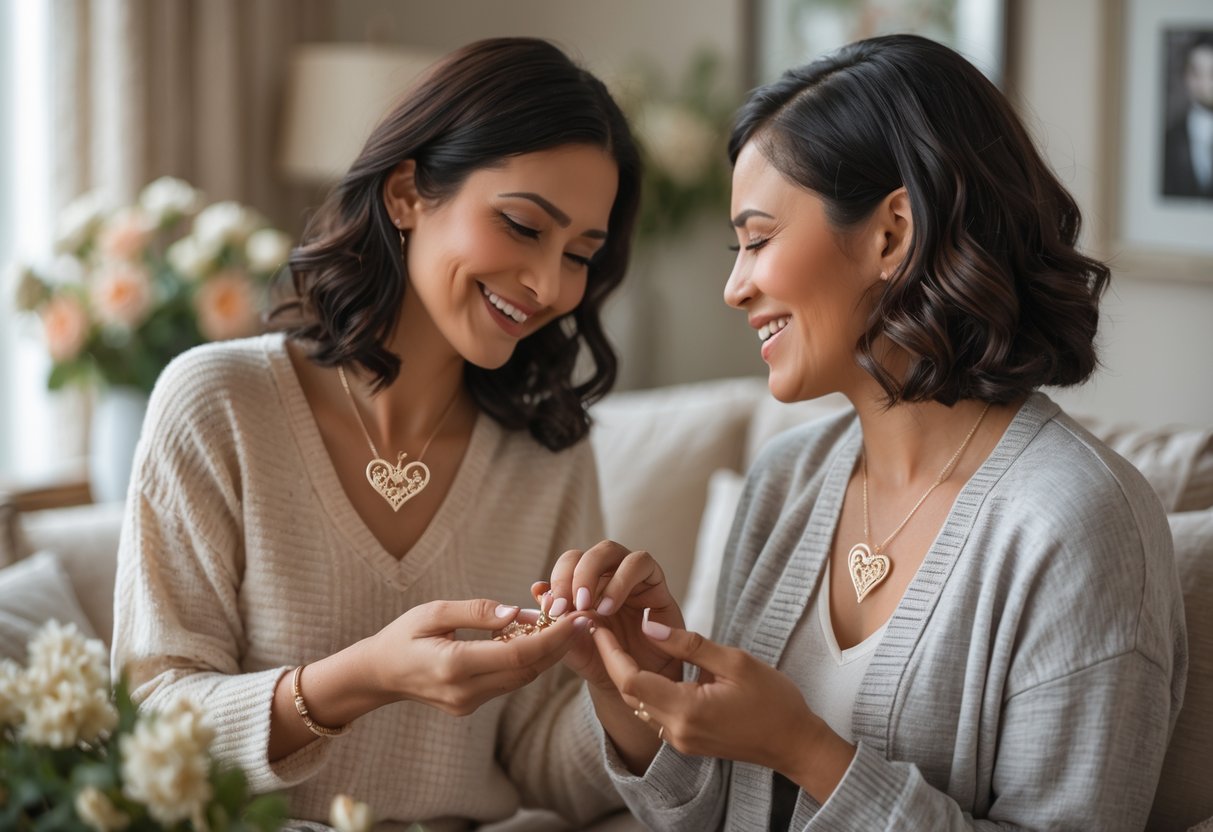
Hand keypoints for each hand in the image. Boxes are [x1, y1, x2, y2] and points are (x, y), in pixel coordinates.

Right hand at [365, 598, 588, 715]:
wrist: (379, 675)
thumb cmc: (402, 636)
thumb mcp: (433, 612)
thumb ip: (476, 611)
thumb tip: (517, 612)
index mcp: (454, 665)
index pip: (518, 654)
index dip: (553, 637)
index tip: (577, 618)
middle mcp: (466, 691)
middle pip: (527, 670)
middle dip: (560, 645)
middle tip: (586, 618)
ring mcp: (469, 703)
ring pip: (522, 678)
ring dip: (547, 653)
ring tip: (567, 624)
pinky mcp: (472, 706)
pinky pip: (509, 682)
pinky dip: (526, 661)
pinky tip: (537, 638)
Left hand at [535, 540, 684, 692]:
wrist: (634, 679)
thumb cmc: (602, 659)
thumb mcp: (570, 644)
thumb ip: (552, 620)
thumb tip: (537, 589)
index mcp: (583, 582)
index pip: (567, 563)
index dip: (558, 579)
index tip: (554, 609)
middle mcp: (605, 573)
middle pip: (585, 552)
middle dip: (573, 575)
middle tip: (571, 605)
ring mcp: (629, 573)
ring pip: (609, 549)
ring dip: (593, 574)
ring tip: (589, 607)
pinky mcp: (654, 580)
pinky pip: (640, 562)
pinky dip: (621, 581)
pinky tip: (610, 607)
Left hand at [590, 621, 855, 798]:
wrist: (795, 744)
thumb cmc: (774, 700)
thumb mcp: (735, 661)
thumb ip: (689, 644)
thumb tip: (649, 628)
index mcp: (687, 709)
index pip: (632, 680)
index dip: (611, 651)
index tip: (599, 625)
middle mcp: (676, 730)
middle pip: (629, 693)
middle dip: (612, 659)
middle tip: (601, 626)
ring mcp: (679, 740)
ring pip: (638, 704)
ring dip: (625, 674)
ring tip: (615, 640)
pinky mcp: (685, 741)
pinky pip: (653, 713)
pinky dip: (643, 688)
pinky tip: (642, 664)